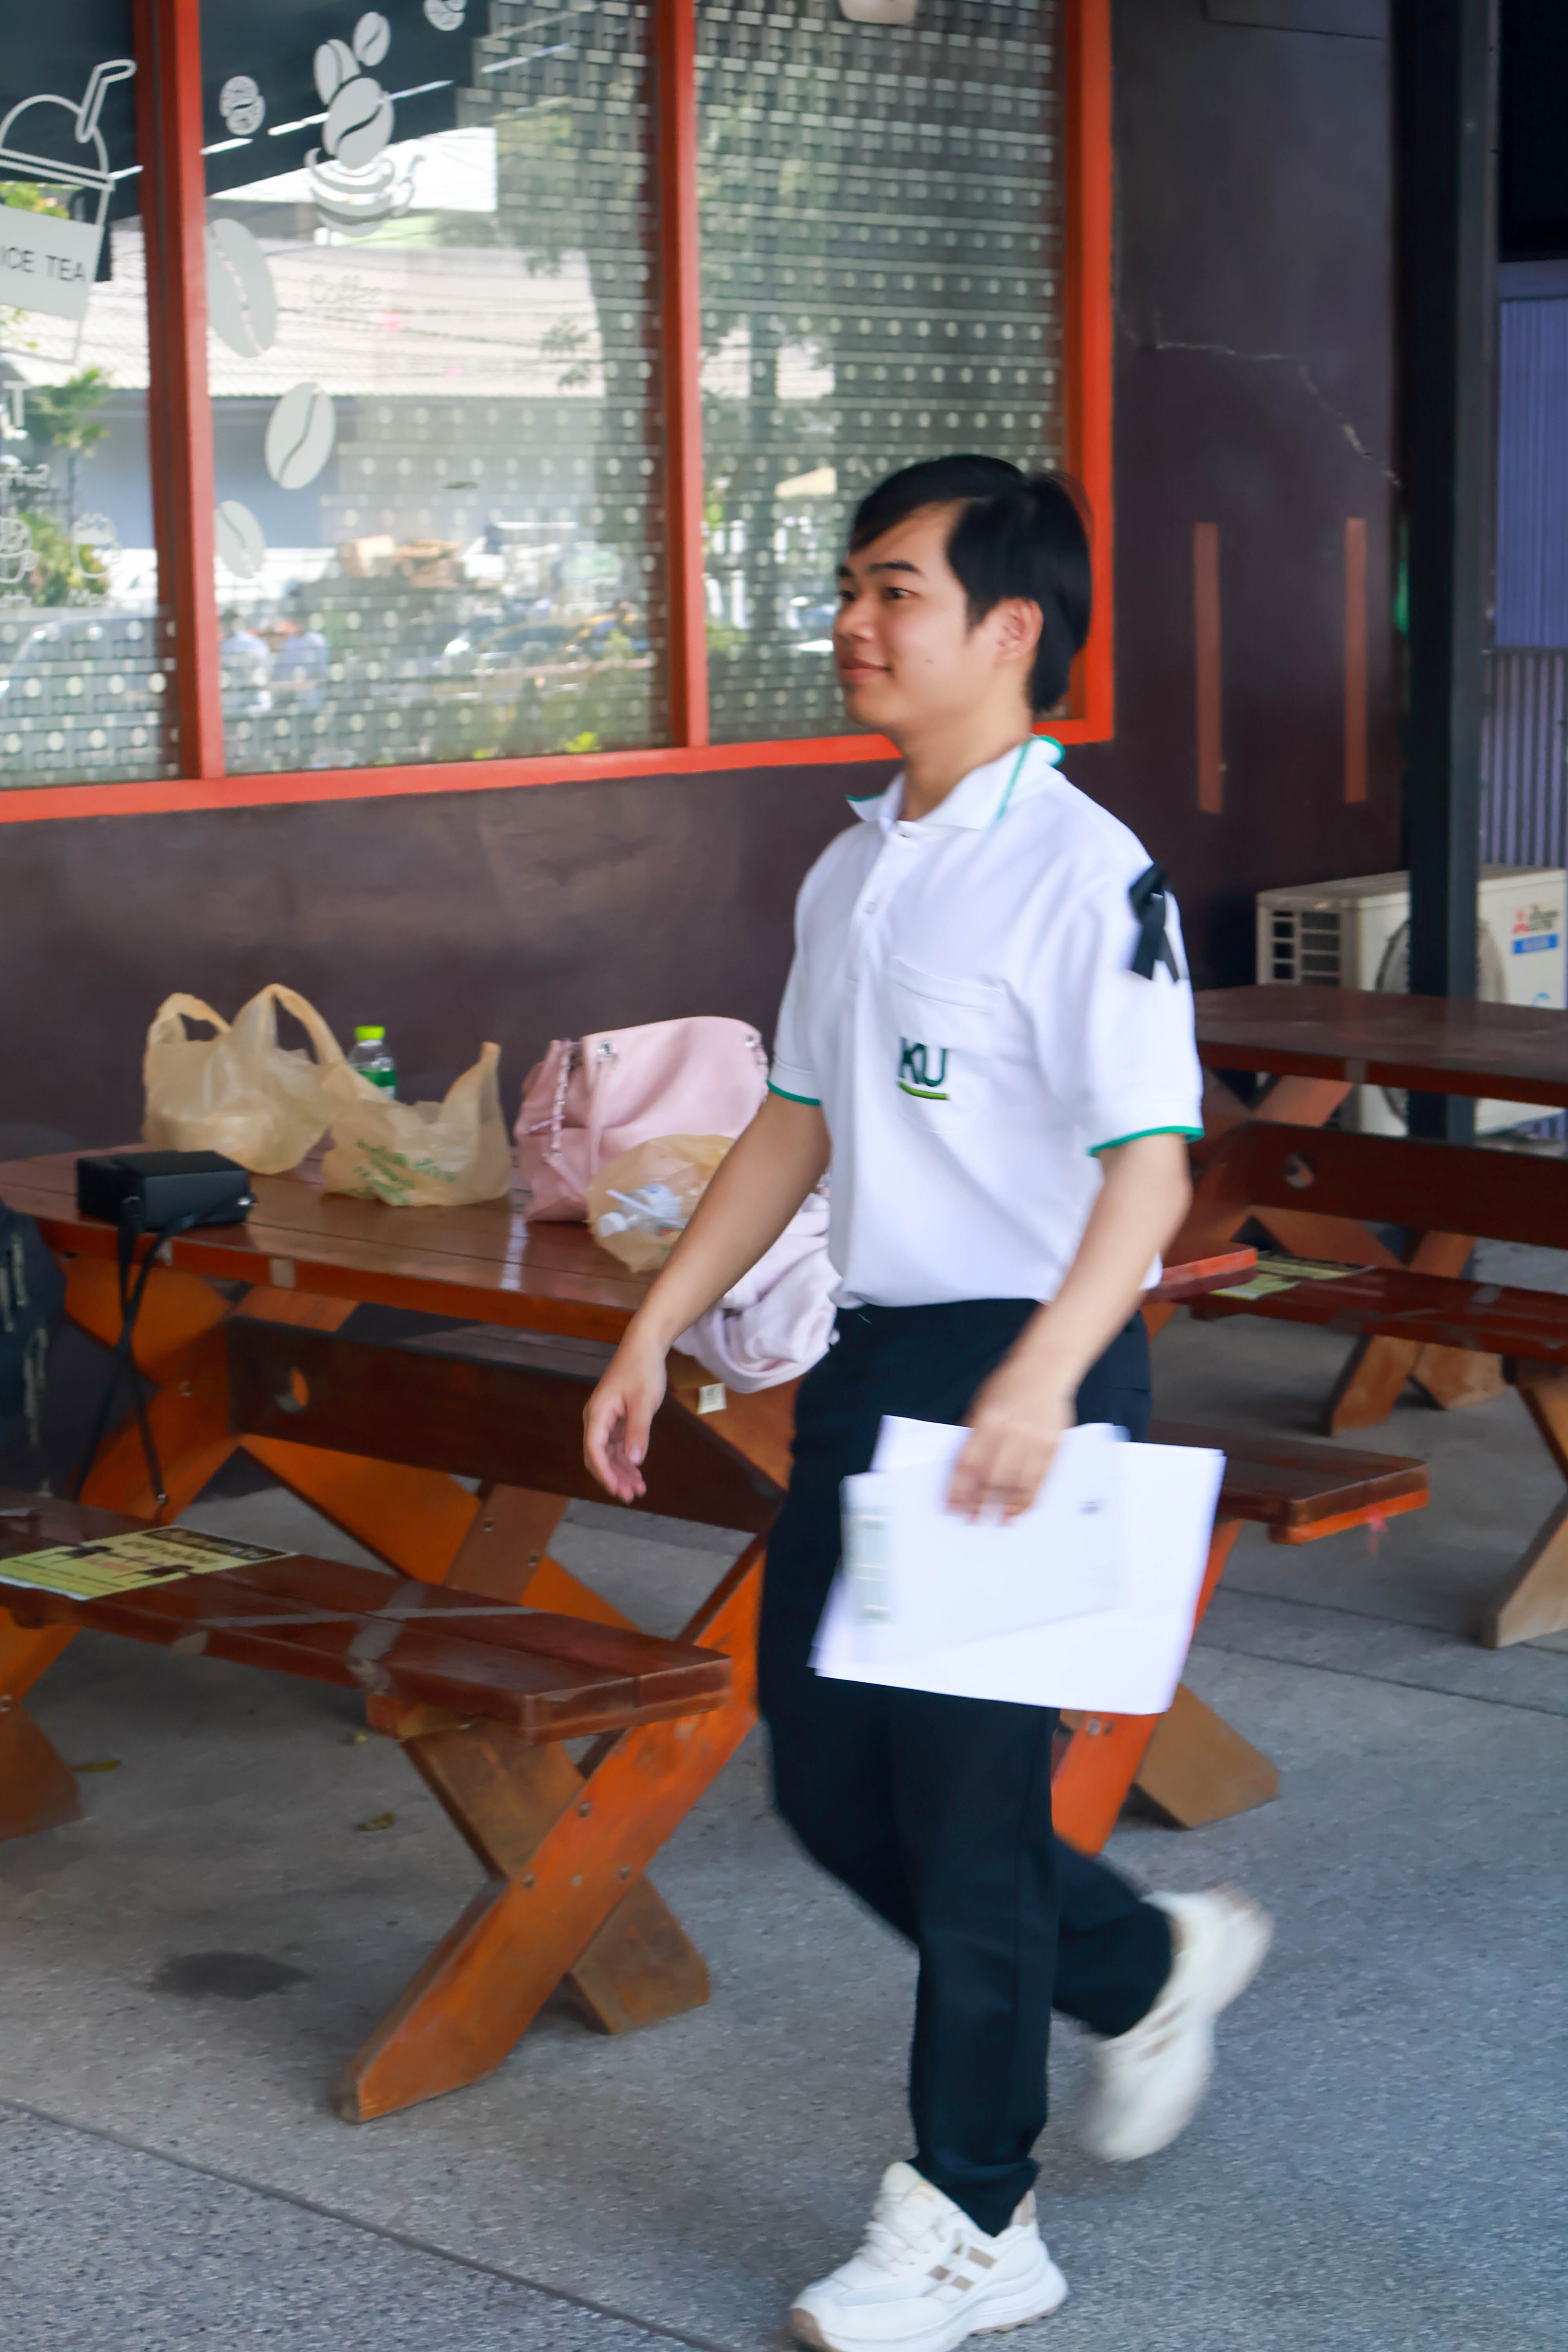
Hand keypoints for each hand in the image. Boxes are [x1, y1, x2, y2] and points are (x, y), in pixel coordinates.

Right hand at [583, 1332, 667, 1501]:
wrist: (645, 1346)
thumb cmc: (642, 1369)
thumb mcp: (644, 1401)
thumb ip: (638, 1431)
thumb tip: (633, 1461)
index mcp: (597, 1414)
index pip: (594, 1450)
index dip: (604, 1473)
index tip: (617, 1490)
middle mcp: (596, 1419)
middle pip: (598, 1456)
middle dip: (612, 1478)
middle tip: (630, 1496)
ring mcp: (605, 1420)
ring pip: (608, 1454)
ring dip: (620, 1472)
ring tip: (637, 1489)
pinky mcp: (616, 1419)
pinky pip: (616, 1445)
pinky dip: (626, 1460)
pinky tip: (637, 1473)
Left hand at [948, 1360, 1073, 1521]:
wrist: (1043, 1370)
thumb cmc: (1007, 1387)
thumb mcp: (980, 1405)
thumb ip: (972, 1436)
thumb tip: (963, 1474)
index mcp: (988, 1420)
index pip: (968, 1464)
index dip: (959, 1490)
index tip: (952, 1508)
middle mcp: (1012, 1431)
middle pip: (992, 1478)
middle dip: (980, 1504)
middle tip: (972, 1520)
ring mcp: (1035, 1440)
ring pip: (1017, 1483)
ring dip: (1005, 1507)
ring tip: (997, 1521)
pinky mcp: (1052, 1446)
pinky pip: (1040, 1480)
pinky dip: (1028, 1498)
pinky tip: (1019, 1509)